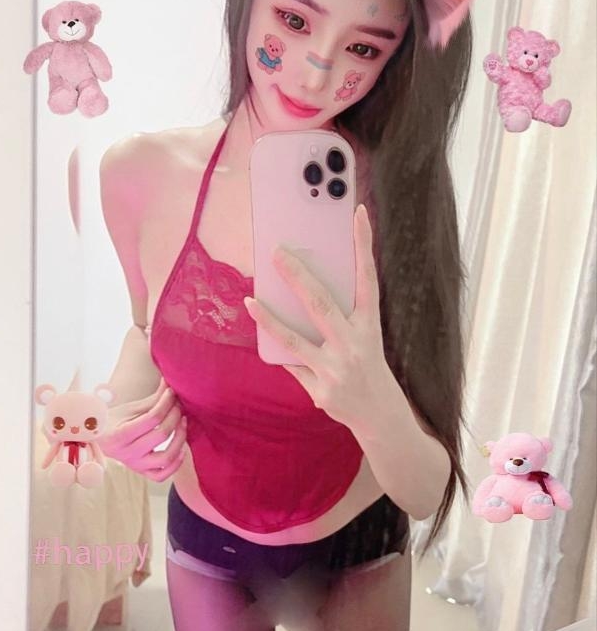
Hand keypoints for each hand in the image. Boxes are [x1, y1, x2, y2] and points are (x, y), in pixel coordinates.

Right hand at [99, 379, 186, 481]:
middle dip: (175, 415)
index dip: (166, 403)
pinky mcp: (142, 473)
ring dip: (180, 438)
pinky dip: (175, 464)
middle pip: (161, 434)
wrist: (101, 438)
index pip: (152, 418)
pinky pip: (162, 475)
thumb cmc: (116, 420)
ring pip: (165, 458)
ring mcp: (135, 465)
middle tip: (179, 404)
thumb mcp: (131, 408)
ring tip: (183, 422)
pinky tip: (181, 448)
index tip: (172, 392)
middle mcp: (126, 454)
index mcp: (118, 435)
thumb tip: (170, 383)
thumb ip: (153, 399)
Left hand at [243, 204, 390, 431]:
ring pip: (295, 339)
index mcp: (370, 325)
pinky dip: (278, 350)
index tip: (358, 213)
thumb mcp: (366, 337)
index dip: (364, 244)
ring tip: (250, 300)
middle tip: (276, 252)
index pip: (368, 277)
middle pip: (322, 303)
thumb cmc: (368, 366)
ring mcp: (335, 369)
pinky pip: (291, 363)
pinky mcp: (320, 390)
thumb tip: (303, 288)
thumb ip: (342, 316)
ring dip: (269, 319)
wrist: (380, 417)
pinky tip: (264, 334)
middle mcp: (354, 344)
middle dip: (297, 276)